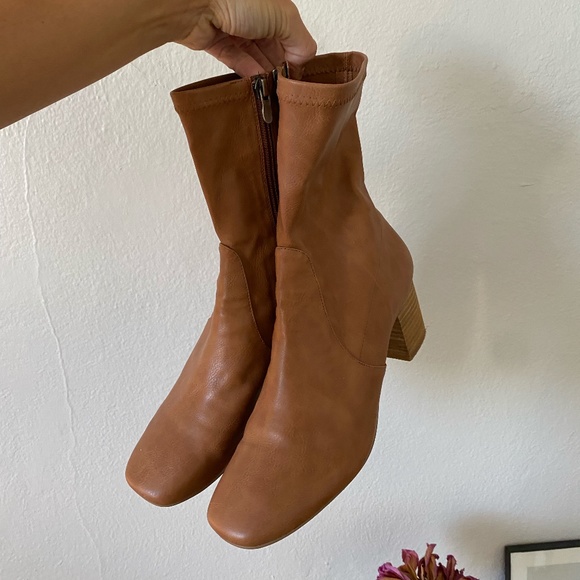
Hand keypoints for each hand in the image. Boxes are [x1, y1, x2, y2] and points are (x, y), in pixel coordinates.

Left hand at [176, 0, 316, 75]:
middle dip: (279, 69)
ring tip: (270, 91)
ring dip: (263, 74)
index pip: (293, 36)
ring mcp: (235, 28)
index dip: (296, 57)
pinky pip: (236, 62)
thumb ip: (301, 42)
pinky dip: (247, 74)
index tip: (295, 77)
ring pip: (255, 57)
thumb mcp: (284, 17)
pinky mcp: (217, 41)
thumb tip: (302, 63)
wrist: (194, 2)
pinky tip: (256, 86)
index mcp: (274, 4)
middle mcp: (255, 14)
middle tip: (283, 89)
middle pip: (274, 49)